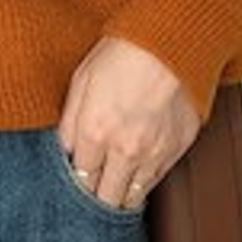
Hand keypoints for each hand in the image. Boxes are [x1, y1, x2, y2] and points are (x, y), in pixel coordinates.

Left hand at [55, 35, 202, 209]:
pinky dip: (144, 180)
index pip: (80, 180)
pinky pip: (157, 179)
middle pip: (106, 198)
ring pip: (134, 196)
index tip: (75, 183)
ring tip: (112, 191)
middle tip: (90, 196)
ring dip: (121, 196)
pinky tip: (136, 174)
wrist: (170, 41)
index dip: (75, 185)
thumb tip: (64, 150)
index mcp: (95, 133)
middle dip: (96, 199)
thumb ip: (69, 123)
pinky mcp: (178, 148)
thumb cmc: (124, 52)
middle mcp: (125, 150)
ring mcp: (155, 152)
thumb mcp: (81, 81)